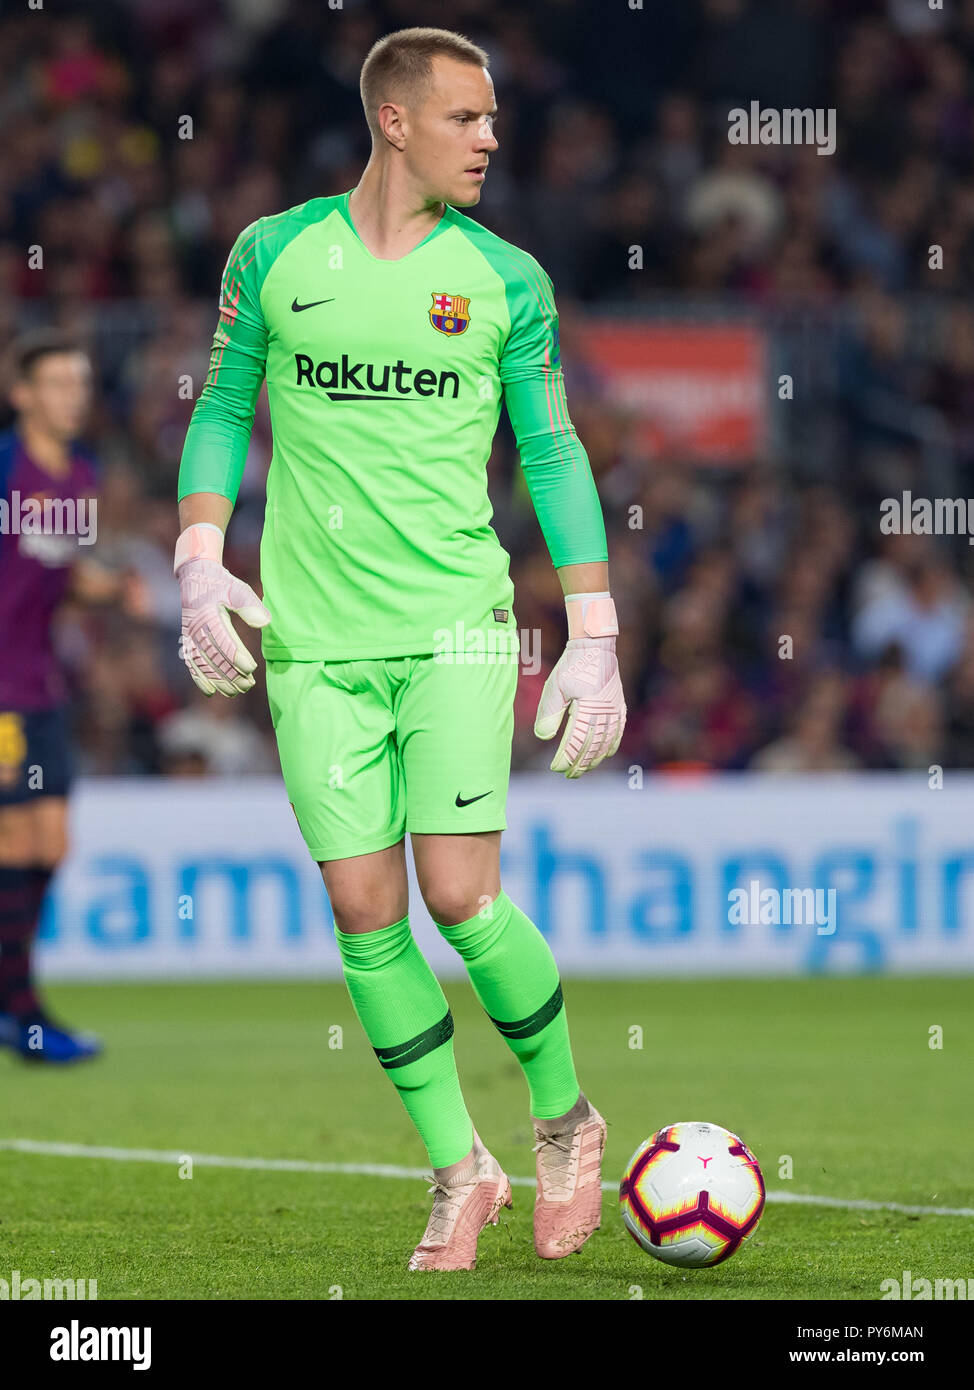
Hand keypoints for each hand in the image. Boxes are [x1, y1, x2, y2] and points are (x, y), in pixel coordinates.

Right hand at [175, 524, 269, 696]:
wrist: (196, 575)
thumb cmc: (220, 582)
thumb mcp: (236, 588)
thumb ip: (250, 605)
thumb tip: (265, 622)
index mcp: (207, 613)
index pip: (222, 640)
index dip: (236, 656)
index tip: (251, 669)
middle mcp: (195, 626)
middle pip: (213, 656)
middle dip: (230, 673)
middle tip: (248, 685)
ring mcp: (189, 635)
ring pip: (203, 663)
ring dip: (218, 679)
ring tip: (235, 692)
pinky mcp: (187, 640)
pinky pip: (191, 662)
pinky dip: (199, 677)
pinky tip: (210, 691)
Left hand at [534, 634, 625, 776]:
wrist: (595, 646)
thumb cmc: (572, 665)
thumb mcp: (554, 688)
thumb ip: (549, 713)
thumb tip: (543, 737)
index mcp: (587, 708)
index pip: (575, 742)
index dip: (566, 757)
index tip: (556, 768)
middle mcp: (604, 712)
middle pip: (592, 746)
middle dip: (580, 763)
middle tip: (568, 775)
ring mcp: (614, 709)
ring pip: (606, 741)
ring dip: (595, 758)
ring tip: (584, 769)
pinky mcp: (618, 704)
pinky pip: (618, 730)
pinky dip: (612, 744)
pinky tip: (606, 754)